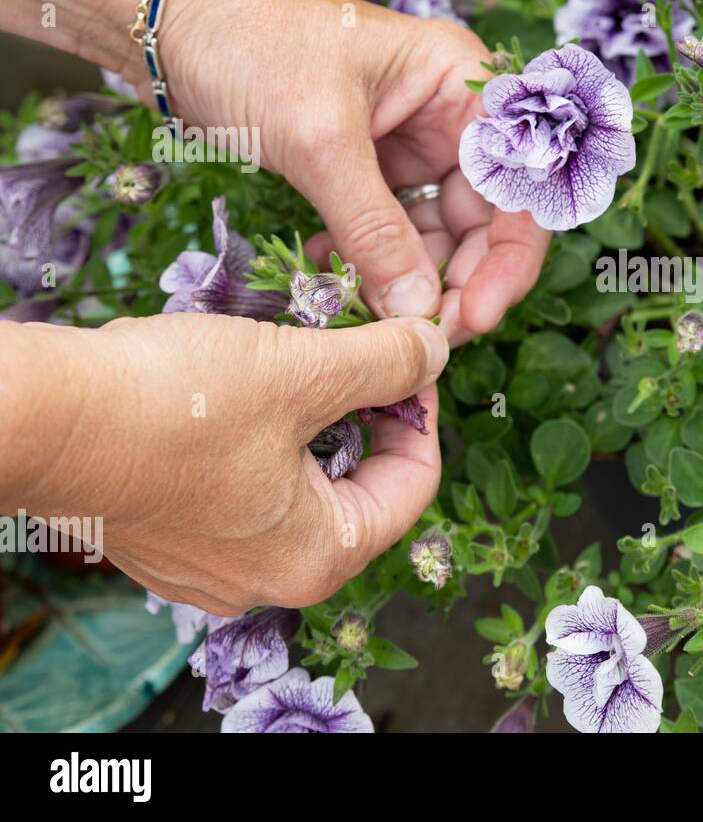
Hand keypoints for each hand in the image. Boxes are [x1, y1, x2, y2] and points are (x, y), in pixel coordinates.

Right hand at [4, 312, 448, 613]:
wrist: (41, 417)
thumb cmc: (176, 403)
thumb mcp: (303, 370)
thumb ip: (385, 363)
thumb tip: (436, 350)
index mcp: (320, 557)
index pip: (413, 487)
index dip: (421, 413)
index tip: (409, 359)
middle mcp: (269, 579)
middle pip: (356, 488)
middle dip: (364, 413)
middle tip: (356, 349)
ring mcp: (211, 567)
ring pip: (297, 486)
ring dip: (311, 421)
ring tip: (299, 360)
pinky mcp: (169, 542)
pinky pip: (242, 490)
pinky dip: (259, 440)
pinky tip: (241, 391)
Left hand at [147, 0, 549, 343]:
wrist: (169, 19)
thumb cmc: (251, 43)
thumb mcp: (320, 140)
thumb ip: (374, 230)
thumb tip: (418, 311)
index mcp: (463, 85)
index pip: (515, 187)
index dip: (507, 257)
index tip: (473, 316)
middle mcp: (449, 118)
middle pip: (482, 221)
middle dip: (454, 280)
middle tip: (422, 336)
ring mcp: (410, 147)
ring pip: (434, 237)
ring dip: (405, 281)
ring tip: (364, 312)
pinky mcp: (369, 171)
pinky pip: (387, 235)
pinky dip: (366, 264)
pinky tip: (329, 278)